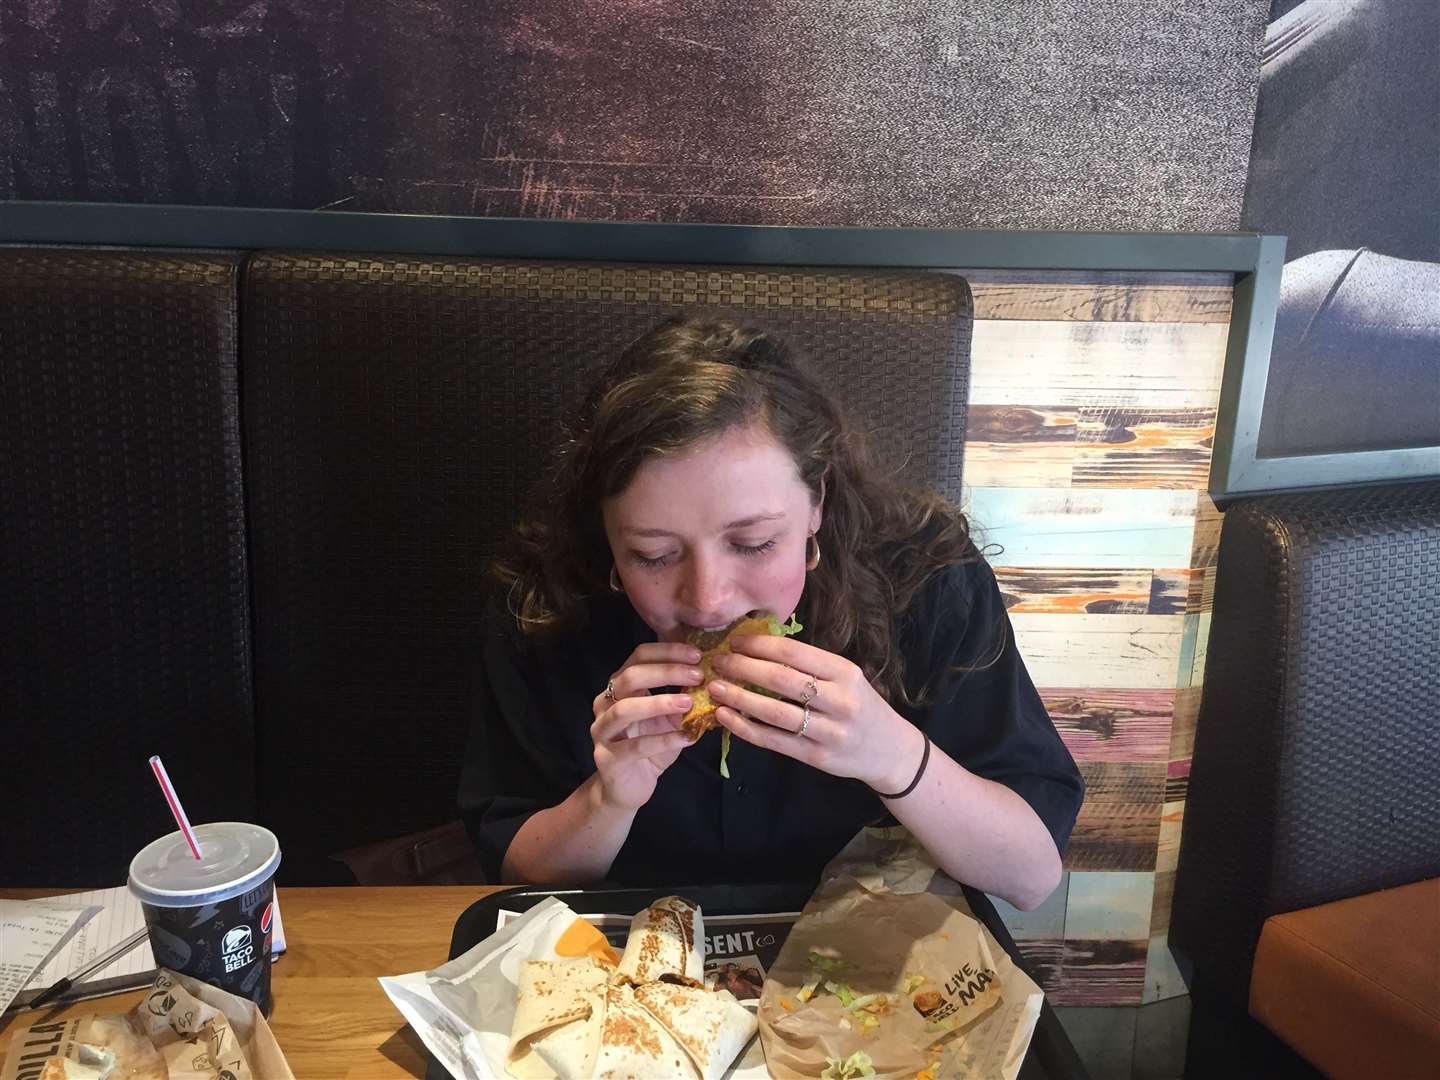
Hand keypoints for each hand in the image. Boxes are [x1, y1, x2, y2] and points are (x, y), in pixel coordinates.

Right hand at [589, 642, 703, 810]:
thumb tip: (714, 676)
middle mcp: (605, 704)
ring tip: (689, 703)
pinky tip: (687, 738)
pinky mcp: (606, 759)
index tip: (698, 655)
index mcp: (620, 687)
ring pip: (625, 709)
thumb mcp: (670, 717)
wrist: (629, 786)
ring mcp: (602, 731)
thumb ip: (683, 697)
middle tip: (698, 675)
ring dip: (660, 703)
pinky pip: (635, 747)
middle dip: (666, 672)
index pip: (639, 656)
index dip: (668, 652)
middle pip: (630, 677)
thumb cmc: (650, 745)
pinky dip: (663, 741)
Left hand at [708, 634, 924, 792]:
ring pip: (775, 712)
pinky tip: (725, 717)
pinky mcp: (817, 757)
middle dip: (743, 668)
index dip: (760, 645)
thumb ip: (810, 665)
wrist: (890, 749)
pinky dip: (745, 728)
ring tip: (715, 687)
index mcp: (845, 672)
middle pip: (782, 680)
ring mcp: (829, 731)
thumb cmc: (860, 705)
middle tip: (717, 661)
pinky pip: (774, 740)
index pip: (795, 653)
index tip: (735, 642)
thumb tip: (759, 647)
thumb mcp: (846, 678)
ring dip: (739, 698)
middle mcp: (839, 700)